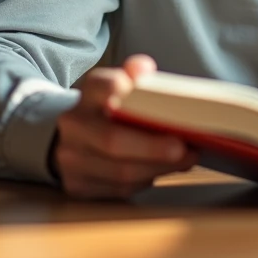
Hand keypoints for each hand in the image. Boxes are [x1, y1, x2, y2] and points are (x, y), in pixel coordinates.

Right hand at [51, 54, 197, 199]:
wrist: (71, 138)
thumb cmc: (109, 111)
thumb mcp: (119, 86)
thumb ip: (135, 76)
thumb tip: (143, 68)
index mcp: (88, 94)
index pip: (102, 87)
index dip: (125, 90)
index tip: (153, 97)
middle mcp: (74, 126)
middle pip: (113, 140)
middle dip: (153, 147)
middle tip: (184, 148)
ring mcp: (71, 158)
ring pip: (119, 171)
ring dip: (158, 168)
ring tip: (186, 159)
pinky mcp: (78, 186)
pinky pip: (119, 189)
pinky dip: (146, 180)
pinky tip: (164, 170)